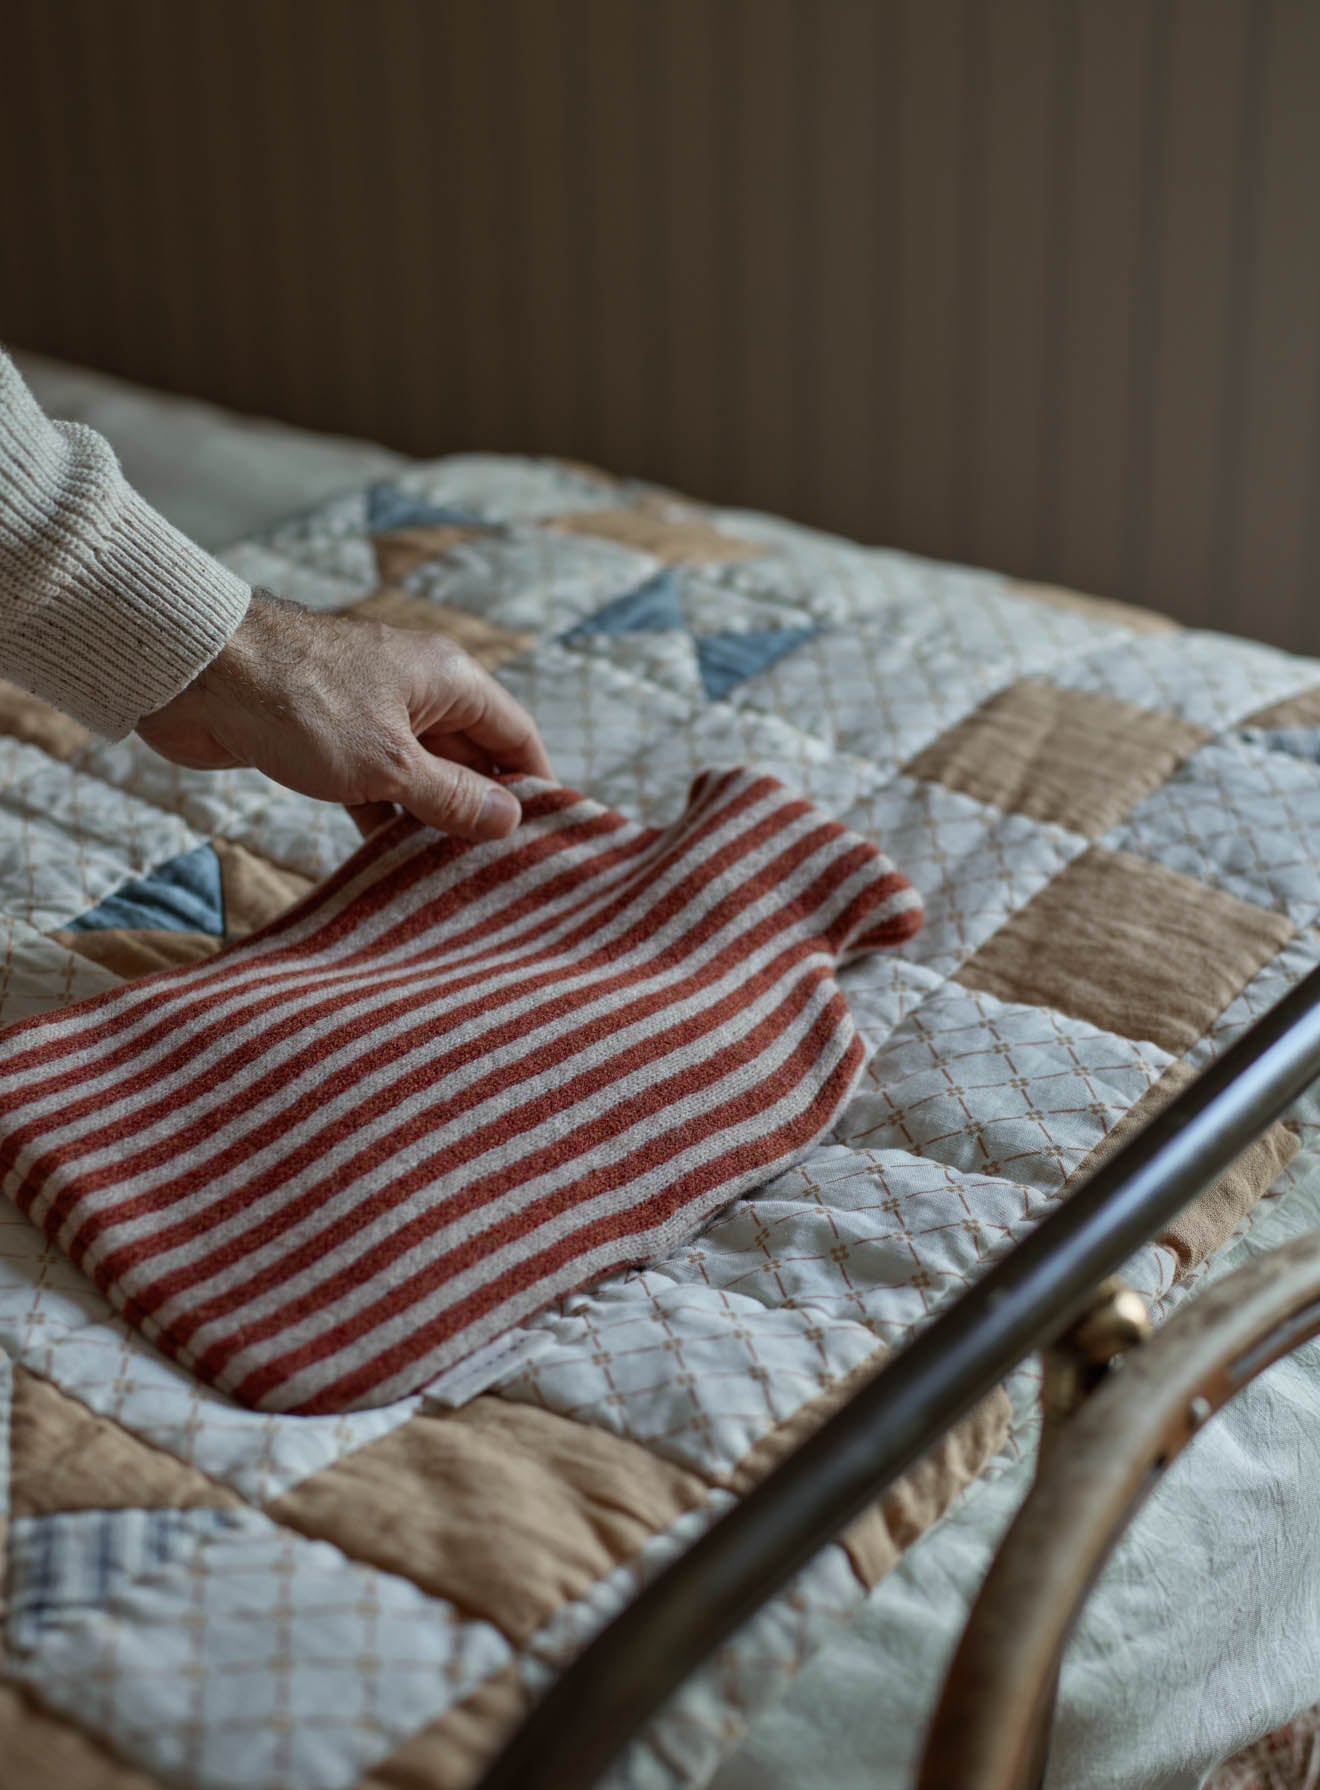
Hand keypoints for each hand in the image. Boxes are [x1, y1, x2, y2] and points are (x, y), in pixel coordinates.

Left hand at [137, 591, 553, 840]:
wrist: (197, 674)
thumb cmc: (301, 703)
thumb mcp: (390, 763)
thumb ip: (452, 796)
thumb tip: (509, 820)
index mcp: (449, 679)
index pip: (516, 735)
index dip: (538, 786)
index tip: (551, 839)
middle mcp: (417, 691)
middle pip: (472, 757)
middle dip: (484, 811)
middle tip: (501, 872)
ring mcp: (371, 714)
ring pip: (422, 775)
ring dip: (433, 821)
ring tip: (453, 879)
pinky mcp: (328, 739)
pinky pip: (375, 785)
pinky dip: (386, 820)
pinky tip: (391, 863)